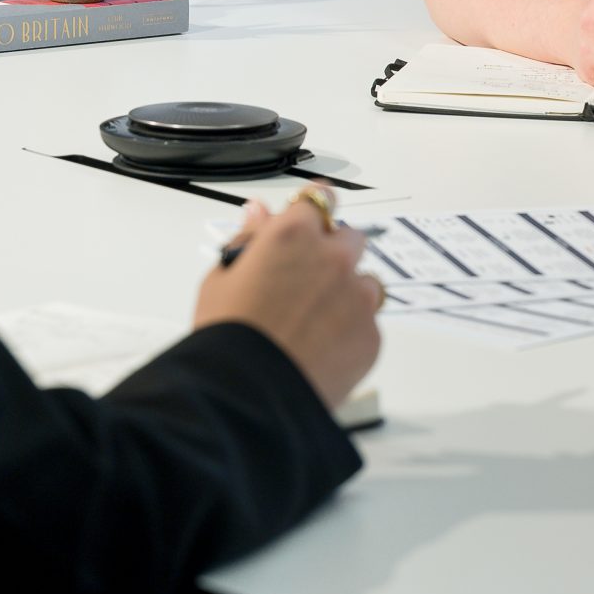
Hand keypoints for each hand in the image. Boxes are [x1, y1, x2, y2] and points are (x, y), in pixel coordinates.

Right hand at [194, 186, 382, 407]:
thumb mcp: (222, 277)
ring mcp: (358, 297)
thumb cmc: (227, 336)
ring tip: (313, 324)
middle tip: (305, 284)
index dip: (314, 210)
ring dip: (347, 293)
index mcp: (294, 235)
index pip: (319, 199)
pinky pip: (367, 323)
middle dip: (332, 253)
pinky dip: (350, 332)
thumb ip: (248, 238)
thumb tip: (259, 211)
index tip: (312, 219)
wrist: (246, 395)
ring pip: (365, 282)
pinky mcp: (371, 335)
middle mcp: (334, 258)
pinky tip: (320, 350)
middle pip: (349, 238)